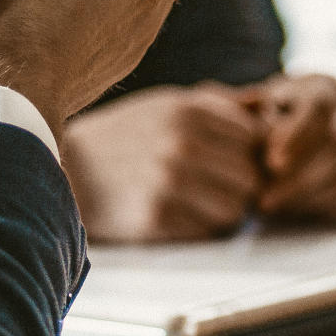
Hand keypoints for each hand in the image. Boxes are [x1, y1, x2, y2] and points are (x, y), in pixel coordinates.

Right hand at [63, 85, 264, 242]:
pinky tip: (176, 215)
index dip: (250, 154)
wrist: (66, 170)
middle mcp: (182, 143)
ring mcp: (169, 181)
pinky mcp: (156, 216)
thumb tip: (270, 105)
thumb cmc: (125, 137)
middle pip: (252, 177)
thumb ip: (219, 104)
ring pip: (236, 208)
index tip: (230, 161)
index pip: (257, 138)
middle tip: (215, 188)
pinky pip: (207, 231)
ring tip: (197, 202)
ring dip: (224, 211)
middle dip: (240, 186)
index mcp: (188, 110)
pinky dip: (200, 228)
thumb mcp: (167, 105)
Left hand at [239, 74, 335, 222]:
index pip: (318, 107)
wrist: (313, 135)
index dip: (296, 135)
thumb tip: (244, 105)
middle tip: (265, 199)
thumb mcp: (261, 105)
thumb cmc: (277, 119)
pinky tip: (300, 212)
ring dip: (311, 195)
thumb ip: (252, 107)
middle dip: (300, 176)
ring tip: (276, 208)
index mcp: (325, 88)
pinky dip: (329, 206)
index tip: (271, 163)